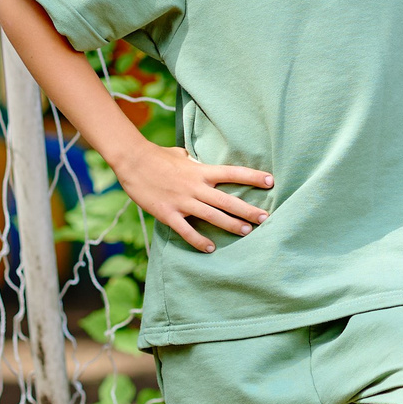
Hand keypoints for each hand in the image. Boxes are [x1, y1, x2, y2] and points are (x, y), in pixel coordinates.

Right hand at [109, 141, 272, 252]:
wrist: (132, 161)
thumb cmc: (157, 156)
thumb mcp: (181, 155)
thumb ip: (194, 162)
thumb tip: (199, 162)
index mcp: (201, 171)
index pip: (233, 173)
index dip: (253, 177)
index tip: (271, 181)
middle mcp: (196, 187)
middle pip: (228, 200)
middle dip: (249, 211)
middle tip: (266, 219)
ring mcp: (183, 201)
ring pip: (213, 216)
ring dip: (231, 225)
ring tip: (247, 232)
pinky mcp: (169, 214)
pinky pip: (187, 231)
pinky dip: (199, 241)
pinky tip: (211, 248)